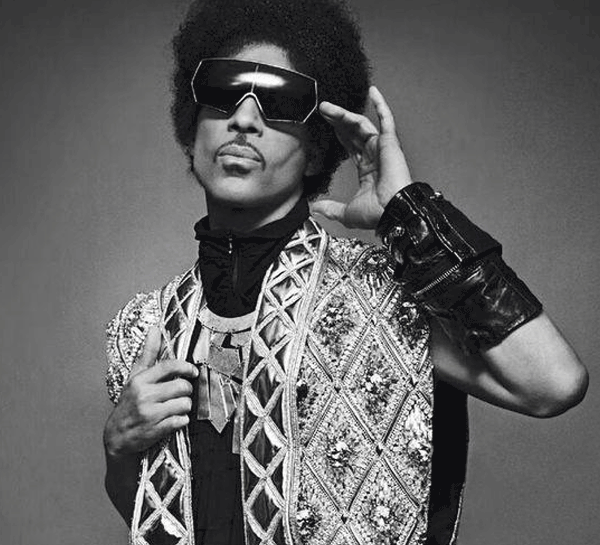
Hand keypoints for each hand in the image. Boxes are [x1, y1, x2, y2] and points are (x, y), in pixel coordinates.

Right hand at [103, 326, 197, 458]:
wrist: (116, 436)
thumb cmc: (128, 404)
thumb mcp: (135, 377)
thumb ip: (148, 354)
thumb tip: (155, 330)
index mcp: (140, 381)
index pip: (169, 367)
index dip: (186, 367)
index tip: (192, 371)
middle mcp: (145, 396)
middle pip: (182, 386)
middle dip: (186, 390)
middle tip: (181, 392)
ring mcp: (151, 414)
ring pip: (185, 404)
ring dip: (185, 406)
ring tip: (176, 406)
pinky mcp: (156, 430)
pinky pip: (181, 421)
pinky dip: (181, 420)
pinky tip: (173, 419)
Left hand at [311, 86, 412, 228]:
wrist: (392, 211)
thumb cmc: (377, 213)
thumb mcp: (346, 212)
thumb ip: (331, 208)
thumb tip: (315, 209)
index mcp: (368, 169)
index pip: (350, 145)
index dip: (338, 134)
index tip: (326, 124)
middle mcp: (375, 155)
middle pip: (353, 131)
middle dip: (336, 121)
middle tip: (322, 110)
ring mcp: (383, 147)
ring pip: (361, 124)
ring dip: (343, 114)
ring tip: (326, 107)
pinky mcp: (390, 142)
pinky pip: (386, 119)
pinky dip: (380, 105)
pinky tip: (373, 91)